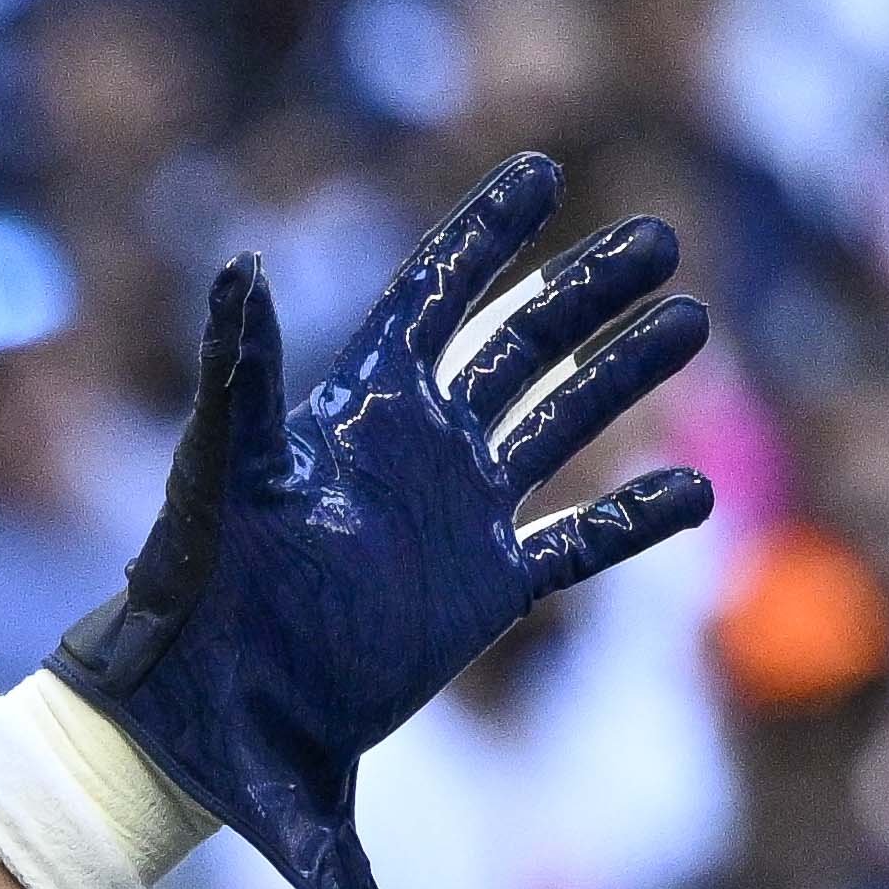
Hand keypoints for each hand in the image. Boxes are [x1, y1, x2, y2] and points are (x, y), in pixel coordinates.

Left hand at [55, 153, 715, 888]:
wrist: (203, 716)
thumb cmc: (192, 596)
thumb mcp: (221, 474)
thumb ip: (239, 376)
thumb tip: (238, 263)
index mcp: (357, 413)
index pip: (432, 298)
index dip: (484, 235)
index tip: (542, 171)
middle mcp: (415, 452)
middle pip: (519, 346)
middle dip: (586, 291)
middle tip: (661, 240)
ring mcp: (455, 518)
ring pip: (558, 424)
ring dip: (623, 373)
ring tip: (692, 318)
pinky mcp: (481, 594)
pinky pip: (575, 544)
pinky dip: (634, 521)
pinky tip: (696, 491)